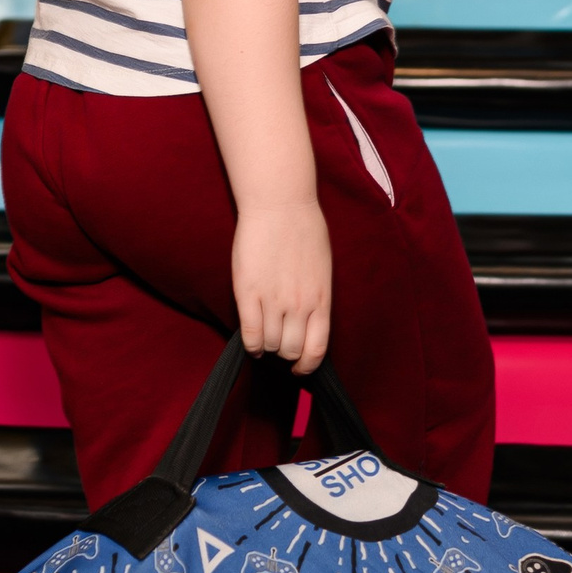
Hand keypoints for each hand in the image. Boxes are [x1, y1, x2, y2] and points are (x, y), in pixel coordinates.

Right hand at [231, 198, 330, 372]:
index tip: (300, 368)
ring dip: (268, 346)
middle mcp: (299, 304)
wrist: (280, 204)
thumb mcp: (323, 268)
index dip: (307, 366)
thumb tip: (310, 321)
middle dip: (285, 353)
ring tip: (265, 338)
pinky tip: (252, 343)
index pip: (317, 350)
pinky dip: (251, 345)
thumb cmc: (304, 230)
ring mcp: (273, 299)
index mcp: (322, 299)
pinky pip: (250, 333)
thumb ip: (317, 297)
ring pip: (271, 344)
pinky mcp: (248, 292)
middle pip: (291, 350)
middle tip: (280, 345)